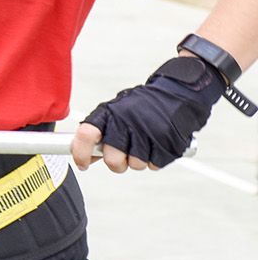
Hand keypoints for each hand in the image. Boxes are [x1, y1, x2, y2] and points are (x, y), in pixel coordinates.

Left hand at [74, 56, 219, 171]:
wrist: (178, 95)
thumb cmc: (144, 105)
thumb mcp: (116, 111)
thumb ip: (101, 132)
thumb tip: (86, 155)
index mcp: (109, 113)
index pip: (86, 134)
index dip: (80, 153)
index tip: (82, 164)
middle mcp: (126, 122)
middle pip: (113, 159)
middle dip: (117, 163)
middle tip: (123, 155)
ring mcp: (147, 133)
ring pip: (135, 165)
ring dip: (138, 160)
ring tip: (144, 144)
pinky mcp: (166, 143)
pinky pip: (154, 164)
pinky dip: (155, 159)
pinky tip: (156, 144)